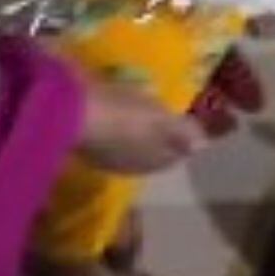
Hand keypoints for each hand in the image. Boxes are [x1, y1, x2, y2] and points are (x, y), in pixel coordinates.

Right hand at [76, 79, 205, 173]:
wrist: (72, 114)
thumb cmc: (126, 116)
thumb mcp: (163, 120)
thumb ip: (185, 133)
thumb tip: (202, 145)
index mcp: (156, 162)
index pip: (176, 153)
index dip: (179, 138)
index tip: (177, 120)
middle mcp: (132, 167)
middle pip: (149, 150)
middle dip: (152, 135)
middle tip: (152, 112)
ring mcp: (105, 158)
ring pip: (125, 144)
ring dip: (128, 130)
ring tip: (128, 108)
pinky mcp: (82, 145)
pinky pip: (104, 135)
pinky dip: (108, 125)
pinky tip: (106, 110)